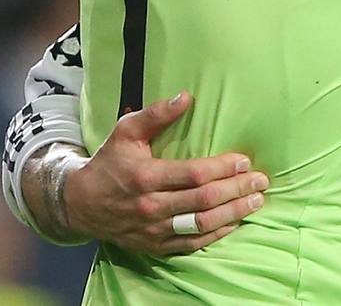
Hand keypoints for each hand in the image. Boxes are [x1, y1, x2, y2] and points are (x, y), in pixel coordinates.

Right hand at [64, 92, 268, 254]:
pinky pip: (191, 243)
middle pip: (204, 199)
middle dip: (237, 190)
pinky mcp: (154, 245)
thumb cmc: (109, 163)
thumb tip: (186, 96)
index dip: (223, 168)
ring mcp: (153, 229)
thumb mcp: (126, 131)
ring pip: (201, 224)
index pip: (194, 174)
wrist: (79, 204)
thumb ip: (156, 114)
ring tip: (256, 201)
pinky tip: (235, 223)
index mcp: (146, 177)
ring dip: (233, 213)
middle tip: (261, 181)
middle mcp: (151, 206)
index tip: (245, 161)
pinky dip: (216, 234)